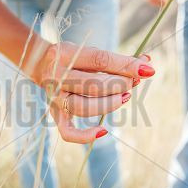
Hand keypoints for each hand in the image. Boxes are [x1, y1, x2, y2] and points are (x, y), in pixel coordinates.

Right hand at [33, 42, 152, 143]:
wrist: (40, 64)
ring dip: (108, 104)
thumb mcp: (90, 51)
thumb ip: (117, 59)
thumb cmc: (73, 58)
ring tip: (125, 97)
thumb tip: (147, 62)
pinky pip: (67, 132)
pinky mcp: (54, 114)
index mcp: (63, 53)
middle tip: (134, 82)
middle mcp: (55, 76)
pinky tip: (103, 131)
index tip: (147, 69)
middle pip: (91, 84)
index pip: (99, 60)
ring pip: (82, 107)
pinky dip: (84, 136)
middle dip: (119, 84)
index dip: (125, 65)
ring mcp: (54, 97)